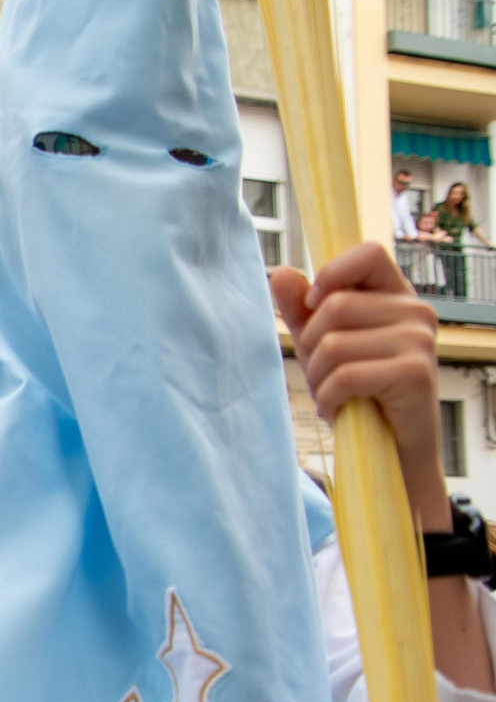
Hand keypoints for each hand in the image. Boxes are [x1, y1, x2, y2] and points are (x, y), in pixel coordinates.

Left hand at [271, 244, 447, 528]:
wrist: (389, 449)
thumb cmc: (357, 391)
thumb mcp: (321, 343)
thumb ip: (302, 308)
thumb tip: (280, 272)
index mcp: (395, 294)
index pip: (368, 252)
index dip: (332, 274)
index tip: (314, 304)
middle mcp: (415, 310)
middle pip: (334, 306)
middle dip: (310, 346)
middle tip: (322, 374)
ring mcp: (420, 341)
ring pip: (334, 343)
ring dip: (318, 377)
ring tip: (331, 393)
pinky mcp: (415, 373)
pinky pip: (346, 375)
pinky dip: (329, 397)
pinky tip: (338, 408)